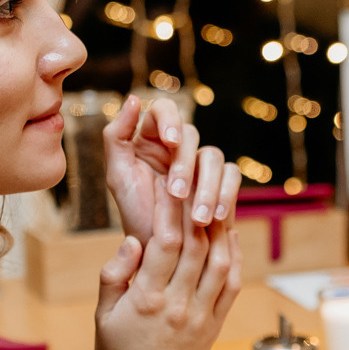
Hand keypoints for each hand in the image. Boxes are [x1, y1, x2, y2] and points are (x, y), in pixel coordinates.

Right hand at [94, 188, 241, 349]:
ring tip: (218, 196)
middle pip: (195, 244)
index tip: (167, 182)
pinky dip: (235, 253)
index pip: (161, 243)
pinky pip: (232, 283)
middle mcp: (179, 303)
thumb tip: (130, 241)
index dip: (167, 209)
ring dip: (221, 225)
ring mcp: (202, 313)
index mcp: (147, 300)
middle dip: (196, 206)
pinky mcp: (217, 322)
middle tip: (197, 176)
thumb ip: (114, 276)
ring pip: (220, 259)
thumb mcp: (103, 317)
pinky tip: (232, 232)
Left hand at [102, 96, 242, 241]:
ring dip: (207, 186)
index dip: (171, 120)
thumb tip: (133, 99)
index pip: (164, 110)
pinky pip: (232, 175)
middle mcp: (178, 145)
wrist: (158, 250)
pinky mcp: (221, 180)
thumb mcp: (118, 176)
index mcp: (151, 137)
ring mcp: (201, 162)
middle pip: (192, 134)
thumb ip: (116, 136)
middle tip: (176, 195)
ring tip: (197, 218)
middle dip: (185, 165)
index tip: (171, 141)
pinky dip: (227, 194)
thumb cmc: (135, 212)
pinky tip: (216, 216)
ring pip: (214, 156)